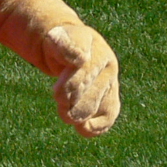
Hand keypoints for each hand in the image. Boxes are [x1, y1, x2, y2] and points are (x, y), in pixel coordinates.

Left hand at [42, 23, 119, 137]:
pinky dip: (96, 126)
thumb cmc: (61, 43)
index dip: (71, 86)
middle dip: (72, 102)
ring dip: (79, 115)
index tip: (56, 93)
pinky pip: (108, 117)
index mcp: (98, 52)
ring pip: (99, 107)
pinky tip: (82, 128)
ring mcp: (111, 85)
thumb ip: (66, 44)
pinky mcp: (109, 101)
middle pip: (91, 93)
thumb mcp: (59, 37)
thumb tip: (80, 59)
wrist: (69, 49)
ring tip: (65, 115)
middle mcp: (108, 69)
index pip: (86, 72)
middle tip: (59, 101)